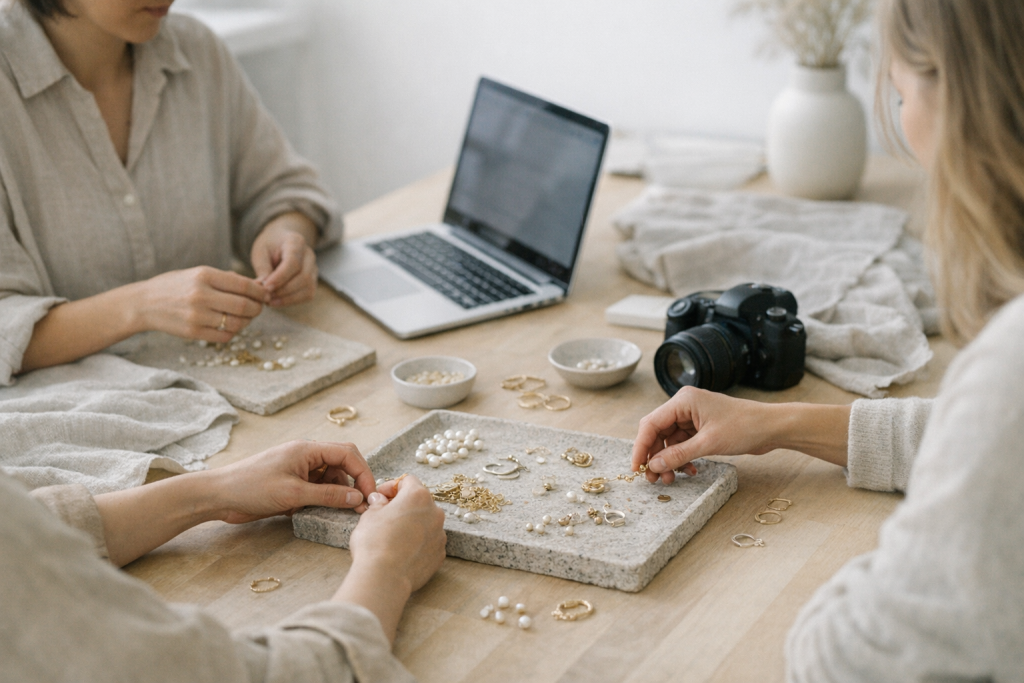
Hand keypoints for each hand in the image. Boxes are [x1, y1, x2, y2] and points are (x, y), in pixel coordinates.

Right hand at [134, 266, 264, 342]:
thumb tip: (257, 286)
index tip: (265, 294)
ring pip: (237, 323)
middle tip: (259, 308)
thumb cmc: (175, 286)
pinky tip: (230, 325)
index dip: (260, 292)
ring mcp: (196, 316)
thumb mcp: (198, 273)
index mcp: (204, 275)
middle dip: (258, 308)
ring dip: (247, 321)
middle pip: (244, 306)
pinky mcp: (193, 332)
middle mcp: (201, 295)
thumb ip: (226, 279)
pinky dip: (233, 332)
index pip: (244, 285)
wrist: (144, 304)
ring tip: (245, 317)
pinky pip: (225, 336)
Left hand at [206, 440, 378, 522]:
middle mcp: (306, 456)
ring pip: (331, 478)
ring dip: (338, 493)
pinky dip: (322, 500)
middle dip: (354, 482)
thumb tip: (358, 498)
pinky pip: (317, 489)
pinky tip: (319, 512)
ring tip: (339, 512)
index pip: (348, 454)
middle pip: (342, 464)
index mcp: (308, 449)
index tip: (370, 496)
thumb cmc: (251, 488)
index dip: (363, 473)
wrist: (218, 496)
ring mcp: (299, 470)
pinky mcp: (292, 484)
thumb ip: (328, 495)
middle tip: (360, 505)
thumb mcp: (294, 494)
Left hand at [250, 212, 318, 306]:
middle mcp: (309, 255)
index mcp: (296, 242)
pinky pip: (307, 294)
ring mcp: (314, 268)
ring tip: (269, 301)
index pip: (293, 262)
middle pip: (304, 277)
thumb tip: (263, 289)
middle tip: (265, 296)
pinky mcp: (312, 281)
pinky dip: (292, 300)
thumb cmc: (269, 247)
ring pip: (308, 288)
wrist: (279, 244)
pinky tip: (277, 301)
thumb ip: (263, 269)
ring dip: (288, 298)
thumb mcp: (260, 252)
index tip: (266, 287)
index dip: (280, 277)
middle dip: (284, 290)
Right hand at [347, 476, 446, 593]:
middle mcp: (435, 512)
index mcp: (418, 496)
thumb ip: (378, 504)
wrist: (384, 578)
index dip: (392, 486)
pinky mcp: (440, 554)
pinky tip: (402, 552)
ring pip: (426, 523)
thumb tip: (380, 501)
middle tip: (385, 515)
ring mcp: (440, 534)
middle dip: (403, 506)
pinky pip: (429, 542)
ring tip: (394, 537)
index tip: (380, 496)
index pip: (408, 481)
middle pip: (419, 502)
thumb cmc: (374, 542)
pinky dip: (418, 543)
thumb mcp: (369, 516)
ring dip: (412, 525)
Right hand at [632, 386, 777, 483]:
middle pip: (657, 433)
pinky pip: (682, 444)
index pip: (651, 424)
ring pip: (669, 441)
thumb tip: (654, 466)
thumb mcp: (708, 443)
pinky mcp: (701, 428)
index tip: (636, 468)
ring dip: (668, 460)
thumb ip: (678, 454)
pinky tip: (689, 470)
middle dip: (654, 456)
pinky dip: (682, 458)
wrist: (772, 428)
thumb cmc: (744, 427)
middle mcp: (684, 406)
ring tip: (671, 479)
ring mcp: (692, 417)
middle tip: (653, 479)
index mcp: (683, 401)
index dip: (640, 447)